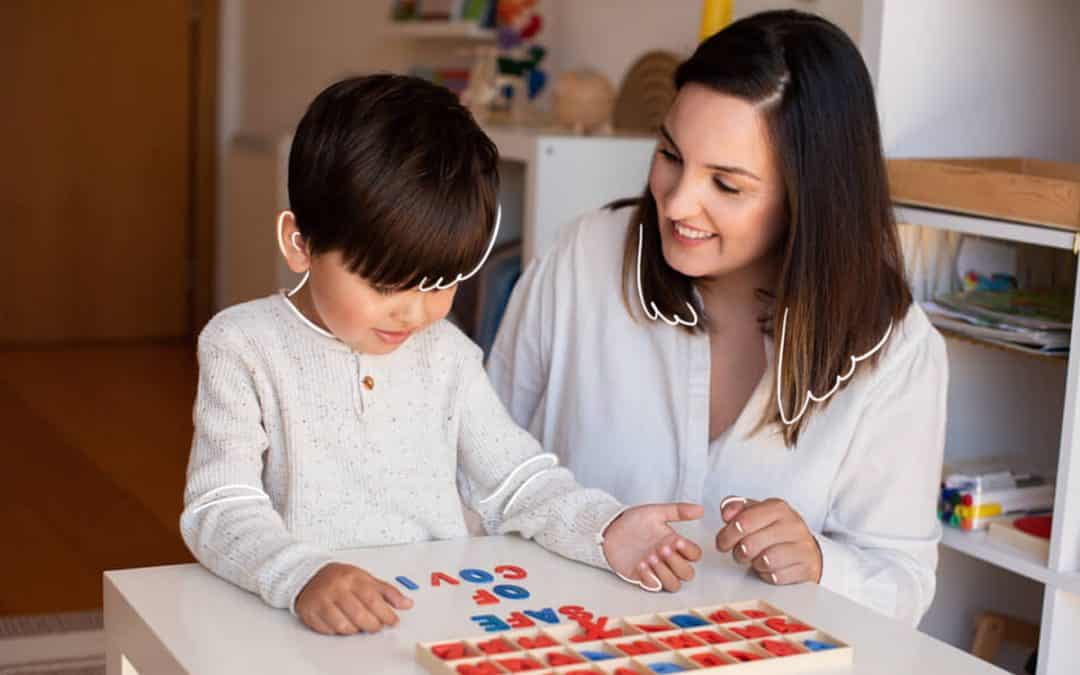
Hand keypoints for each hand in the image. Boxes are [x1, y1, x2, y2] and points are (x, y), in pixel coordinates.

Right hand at [295, 563, 413, 634]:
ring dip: (356, 630)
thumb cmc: (341, 578)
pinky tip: (344, 624)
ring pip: (344, 626)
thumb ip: (387, 591)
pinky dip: (339, 631)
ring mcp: (322, 601)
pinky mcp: (311, 612)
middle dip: (373, 625)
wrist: (310, 575)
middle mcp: (337, 589)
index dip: (386, 614)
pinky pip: (329, 630)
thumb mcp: (366, 578)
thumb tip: (407, 603)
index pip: (373, 599)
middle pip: (359, 614)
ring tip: (361, 625)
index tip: (393, 621)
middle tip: (378, 626)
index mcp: (353, 578)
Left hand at [602, 503, 704, 591]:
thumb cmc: (633, 522)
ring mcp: (657, 570)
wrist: (609, 531)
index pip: (694, 554)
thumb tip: (700, 510)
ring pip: (674, 584)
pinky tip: (640, 564)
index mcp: (674, 543)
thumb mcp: (655, 512)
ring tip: (650, 557)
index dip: (689, 550)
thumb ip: (678, 511)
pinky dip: (650, 578)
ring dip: (665, 572)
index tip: (676, 540)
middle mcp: (668, 559)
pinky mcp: (644, 578)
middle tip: (662, 549)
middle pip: (687, 573)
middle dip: (676, 562)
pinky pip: (655, 586)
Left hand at [714, 496, 821, 584]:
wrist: (806, 549)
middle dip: (739, 552)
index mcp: (777, 508)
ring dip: (755, 564)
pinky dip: (768, 576)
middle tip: (739, 553)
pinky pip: (778, 577)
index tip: (722, 542)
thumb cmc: (776, 531)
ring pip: (766, 560)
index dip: (728, 534)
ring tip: (756, 560)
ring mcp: (803, 547)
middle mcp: (792, 525)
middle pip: (751, 542)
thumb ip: (737, 509)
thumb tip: (726, 512)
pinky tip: (769, 569)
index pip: (744, 519)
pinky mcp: (807, 568)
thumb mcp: (757, 514)